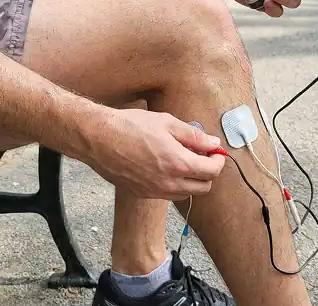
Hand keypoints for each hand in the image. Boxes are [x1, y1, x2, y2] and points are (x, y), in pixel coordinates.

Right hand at [80, 108, 226, 199]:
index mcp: (179, 164)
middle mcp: (169, 183)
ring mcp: (155, 191)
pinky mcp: (142, 194)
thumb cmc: (131, 127)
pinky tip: (164, 167)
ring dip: (191, 180)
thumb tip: (213, 143)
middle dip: (207, 172)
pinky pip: (167, 194)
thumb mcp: (167, 123)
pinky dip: (173, 184)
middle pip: (203, 187)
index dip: (218, 160)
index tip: (215, 152)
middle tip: (201, 156)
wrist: (99, 139)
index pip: (212, 171)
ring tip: (182, 161)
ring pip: (186, 194)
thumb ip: (194, 136)